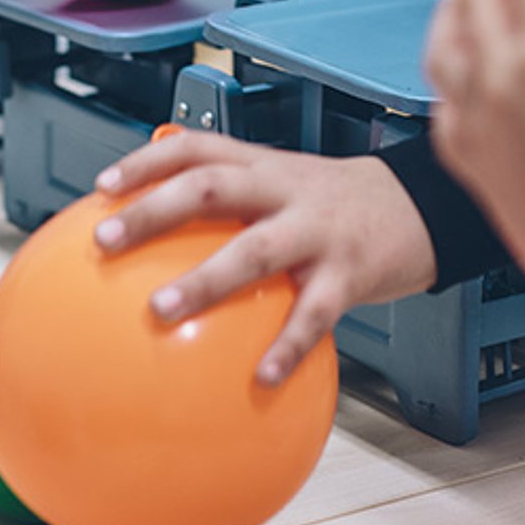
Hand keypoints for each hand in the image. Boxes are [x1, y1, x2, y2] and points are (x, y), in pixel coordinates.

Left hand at [91, 132, 436, 384]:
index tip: (104, 184)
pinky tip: (260, 378)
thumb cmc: (337, 203)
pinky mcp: (350, 271)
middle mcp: (286, 188)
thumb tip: (158, 234)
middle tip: (107, 239)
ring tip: (160, 311)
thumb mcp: (285, 183)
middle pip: (213, 186)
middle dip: (155, 209)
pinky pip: (314, 312)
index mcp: (264, 164)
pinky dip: (287, 346)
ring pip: (255, 248)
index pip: (198, 146)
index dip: (148, 160)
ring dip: (205, 280)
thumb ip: (233, 200)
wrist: (420, 206)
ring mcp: (318, 228)